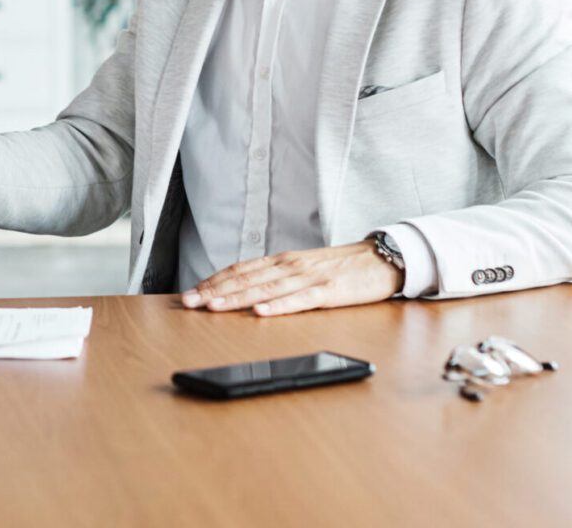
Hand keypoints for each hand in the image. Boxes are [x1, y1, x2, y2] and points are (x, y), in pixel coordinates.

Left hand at [179, 242, 403, 315]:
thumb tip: (246, 292)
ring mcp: (309, 278)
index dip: (214, 281)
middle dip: (214, 291)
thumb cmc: (341, 267)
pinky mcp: (330, 291)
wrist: (382, 258)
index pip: (241, 270)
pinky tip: (260, 312)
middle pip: (246, 278)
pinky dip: (278, 306)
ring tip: (213, 307)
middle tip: (188, 302)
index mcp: (283, 261)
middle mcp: (290, 266)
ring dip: (236, 298)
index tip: (190, 293)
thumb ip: (277, 278)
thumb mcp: (303, 269)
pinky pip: (300, 300)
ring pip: (266, 289)